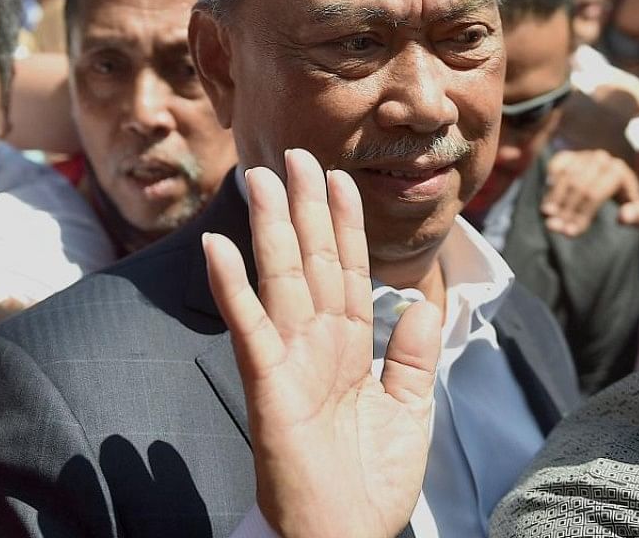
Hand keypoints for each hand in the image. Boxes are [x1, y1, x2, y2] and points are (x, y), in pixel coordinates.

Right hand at [204, 149, 441, 537]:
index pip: (348, 271)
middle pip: (310, 261)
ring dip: (269, 227)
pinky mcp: (270, 388)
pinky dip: (234, 287)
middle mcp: (317, 345)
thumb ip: (411, 354)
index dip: (346, 224)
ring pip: (280, 279)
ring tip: (259, 177)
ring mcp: (291, 362)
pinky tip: (220, 246)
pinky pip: (250, 328)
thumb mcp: (409, 410)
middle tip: (296, 154)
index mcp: (349, 348)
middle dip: (305, 207)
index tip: (343, 178)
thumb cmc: (370, 484)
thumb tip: (418, 299)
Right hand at [543, 149, 638, 236]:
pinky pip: (557, 164)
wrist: (621, 188)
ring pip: (565, 177)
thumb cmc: (631, 205)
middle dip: (566, 210)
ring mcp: (585, 155)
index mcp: (619, 171)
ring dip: (554, 199)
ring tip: (548, 218)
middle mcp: (601, 159)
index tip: (570, 233)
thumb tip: (623, 216)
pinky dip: (550, 179)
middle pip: (578, 187)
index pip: (595, 194)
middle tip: (555, 228)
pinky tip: (546, 198)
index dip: (581, 214)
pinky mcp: (571, 155)